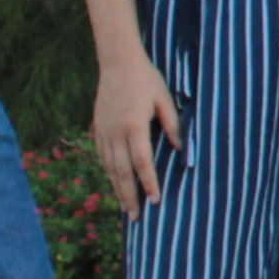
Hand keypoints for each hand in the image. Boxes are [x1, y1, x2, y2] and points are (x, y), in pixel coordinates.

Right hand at [91, 49, 183, 214]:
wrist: (117, 61)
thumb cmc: (146, 79)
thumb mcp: (165, 99)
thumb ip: (173, 125)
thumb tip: (181, 151)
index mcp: (134, 125)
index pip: (142, 162)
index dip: (149, 183)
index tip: (155, 202)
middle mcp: (116, 132)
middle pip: (121, 172)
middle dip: (129, 197)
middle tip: (135, 218)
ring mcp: (104, 131)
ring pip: (109, 167)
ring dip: (117, 189)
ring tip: (125, 208)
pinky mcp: (98, 128)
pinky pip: (102, 157)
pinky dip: (108, 174)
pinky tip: (115, 184)